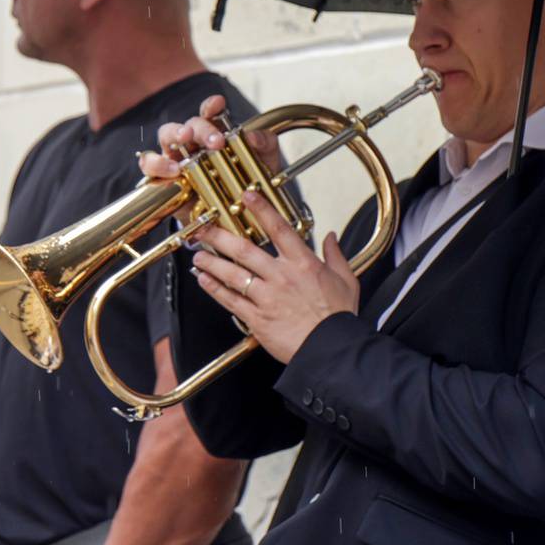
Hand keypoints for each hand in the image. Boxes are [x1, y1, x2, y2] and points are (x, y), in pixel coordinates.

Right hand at [138, 93, 281, 180]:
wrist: (234, 218)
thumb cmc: (246, 182)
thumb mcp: (264, 162)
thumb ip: (265, 144)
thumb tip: (252, 137)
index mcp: (215, 133)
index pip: (210, 113)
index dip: (212, 106)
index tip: (219, 103)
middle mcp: (193, 142)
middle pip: (190, 125)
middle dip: (202, 129)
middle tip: (217, 142)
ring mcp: (176, 158)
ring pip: (165, 137)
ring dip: (174, 136)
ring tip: (185, 140)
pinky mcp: (164, 178)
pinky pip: (151, 166)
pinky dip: (158, 164)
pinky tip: (173, 170)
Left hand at [191, 190, 358, 362]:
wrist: (330, 349)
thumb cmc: (339, 318)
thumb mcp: (346, 281)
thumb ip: (336, 256)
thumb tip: (331, 238)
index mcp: (303, 264)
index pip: (279, 229)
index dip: (262, 209)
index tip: (247, 195)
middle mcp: (282, 276)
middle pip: (244, 250)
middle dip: (220, 236)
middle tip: (205, 228)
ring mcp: (267, 297)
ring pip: (232, 274)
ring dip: (212, 262)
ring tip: (198, 253)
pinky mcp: (257, 318)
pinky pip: (230, 300)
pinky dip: (214, 288)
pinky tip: (204, 279)